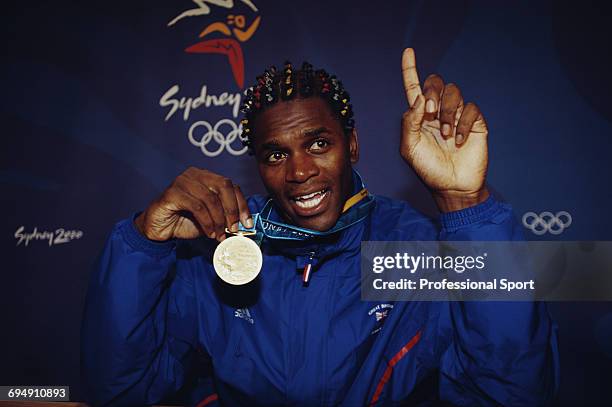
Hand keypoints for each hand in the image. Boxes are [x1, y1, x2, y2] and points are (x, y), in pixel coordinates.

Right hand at [134, 167, 252, 241]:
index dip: (242, 205)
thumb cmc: (185, 221)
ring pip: (211, 198)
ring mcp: (182, 181)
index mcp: (207, 176)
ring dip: (219, 220)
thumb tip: (244, 224)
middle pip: (224, 186)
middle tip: (234, 228)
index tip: (247, 223)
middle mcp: (195, 174)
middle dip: (232, 209)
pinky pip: (197, 206)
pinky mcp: (172, 193)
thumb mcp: (211, 219)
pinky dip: (207, 222)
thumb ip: (225, 217)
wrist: (159, 229)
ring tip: (219, 235)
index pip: (231, 186)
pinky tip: (209, 233)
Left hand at [400, 48, 488, 211]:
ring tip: (445, 135)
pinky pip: (471, 108)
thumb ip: (409, 121)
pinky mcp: (474, 122)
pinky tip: (458, 141)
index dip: (410, 69)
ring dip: (447, 113)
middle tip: (430, 113)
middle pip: (435, 82)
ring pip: (454, 92)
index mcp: (419, 116)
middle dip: (432, 92)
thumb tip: (420, 98)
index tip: (408, 52)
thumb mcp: (409, 148)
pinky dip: (462, 124)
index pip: (414, 87)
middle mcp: (438, 112)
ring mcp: (457, 115)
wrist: (452, 187)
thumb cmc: (428, 169)